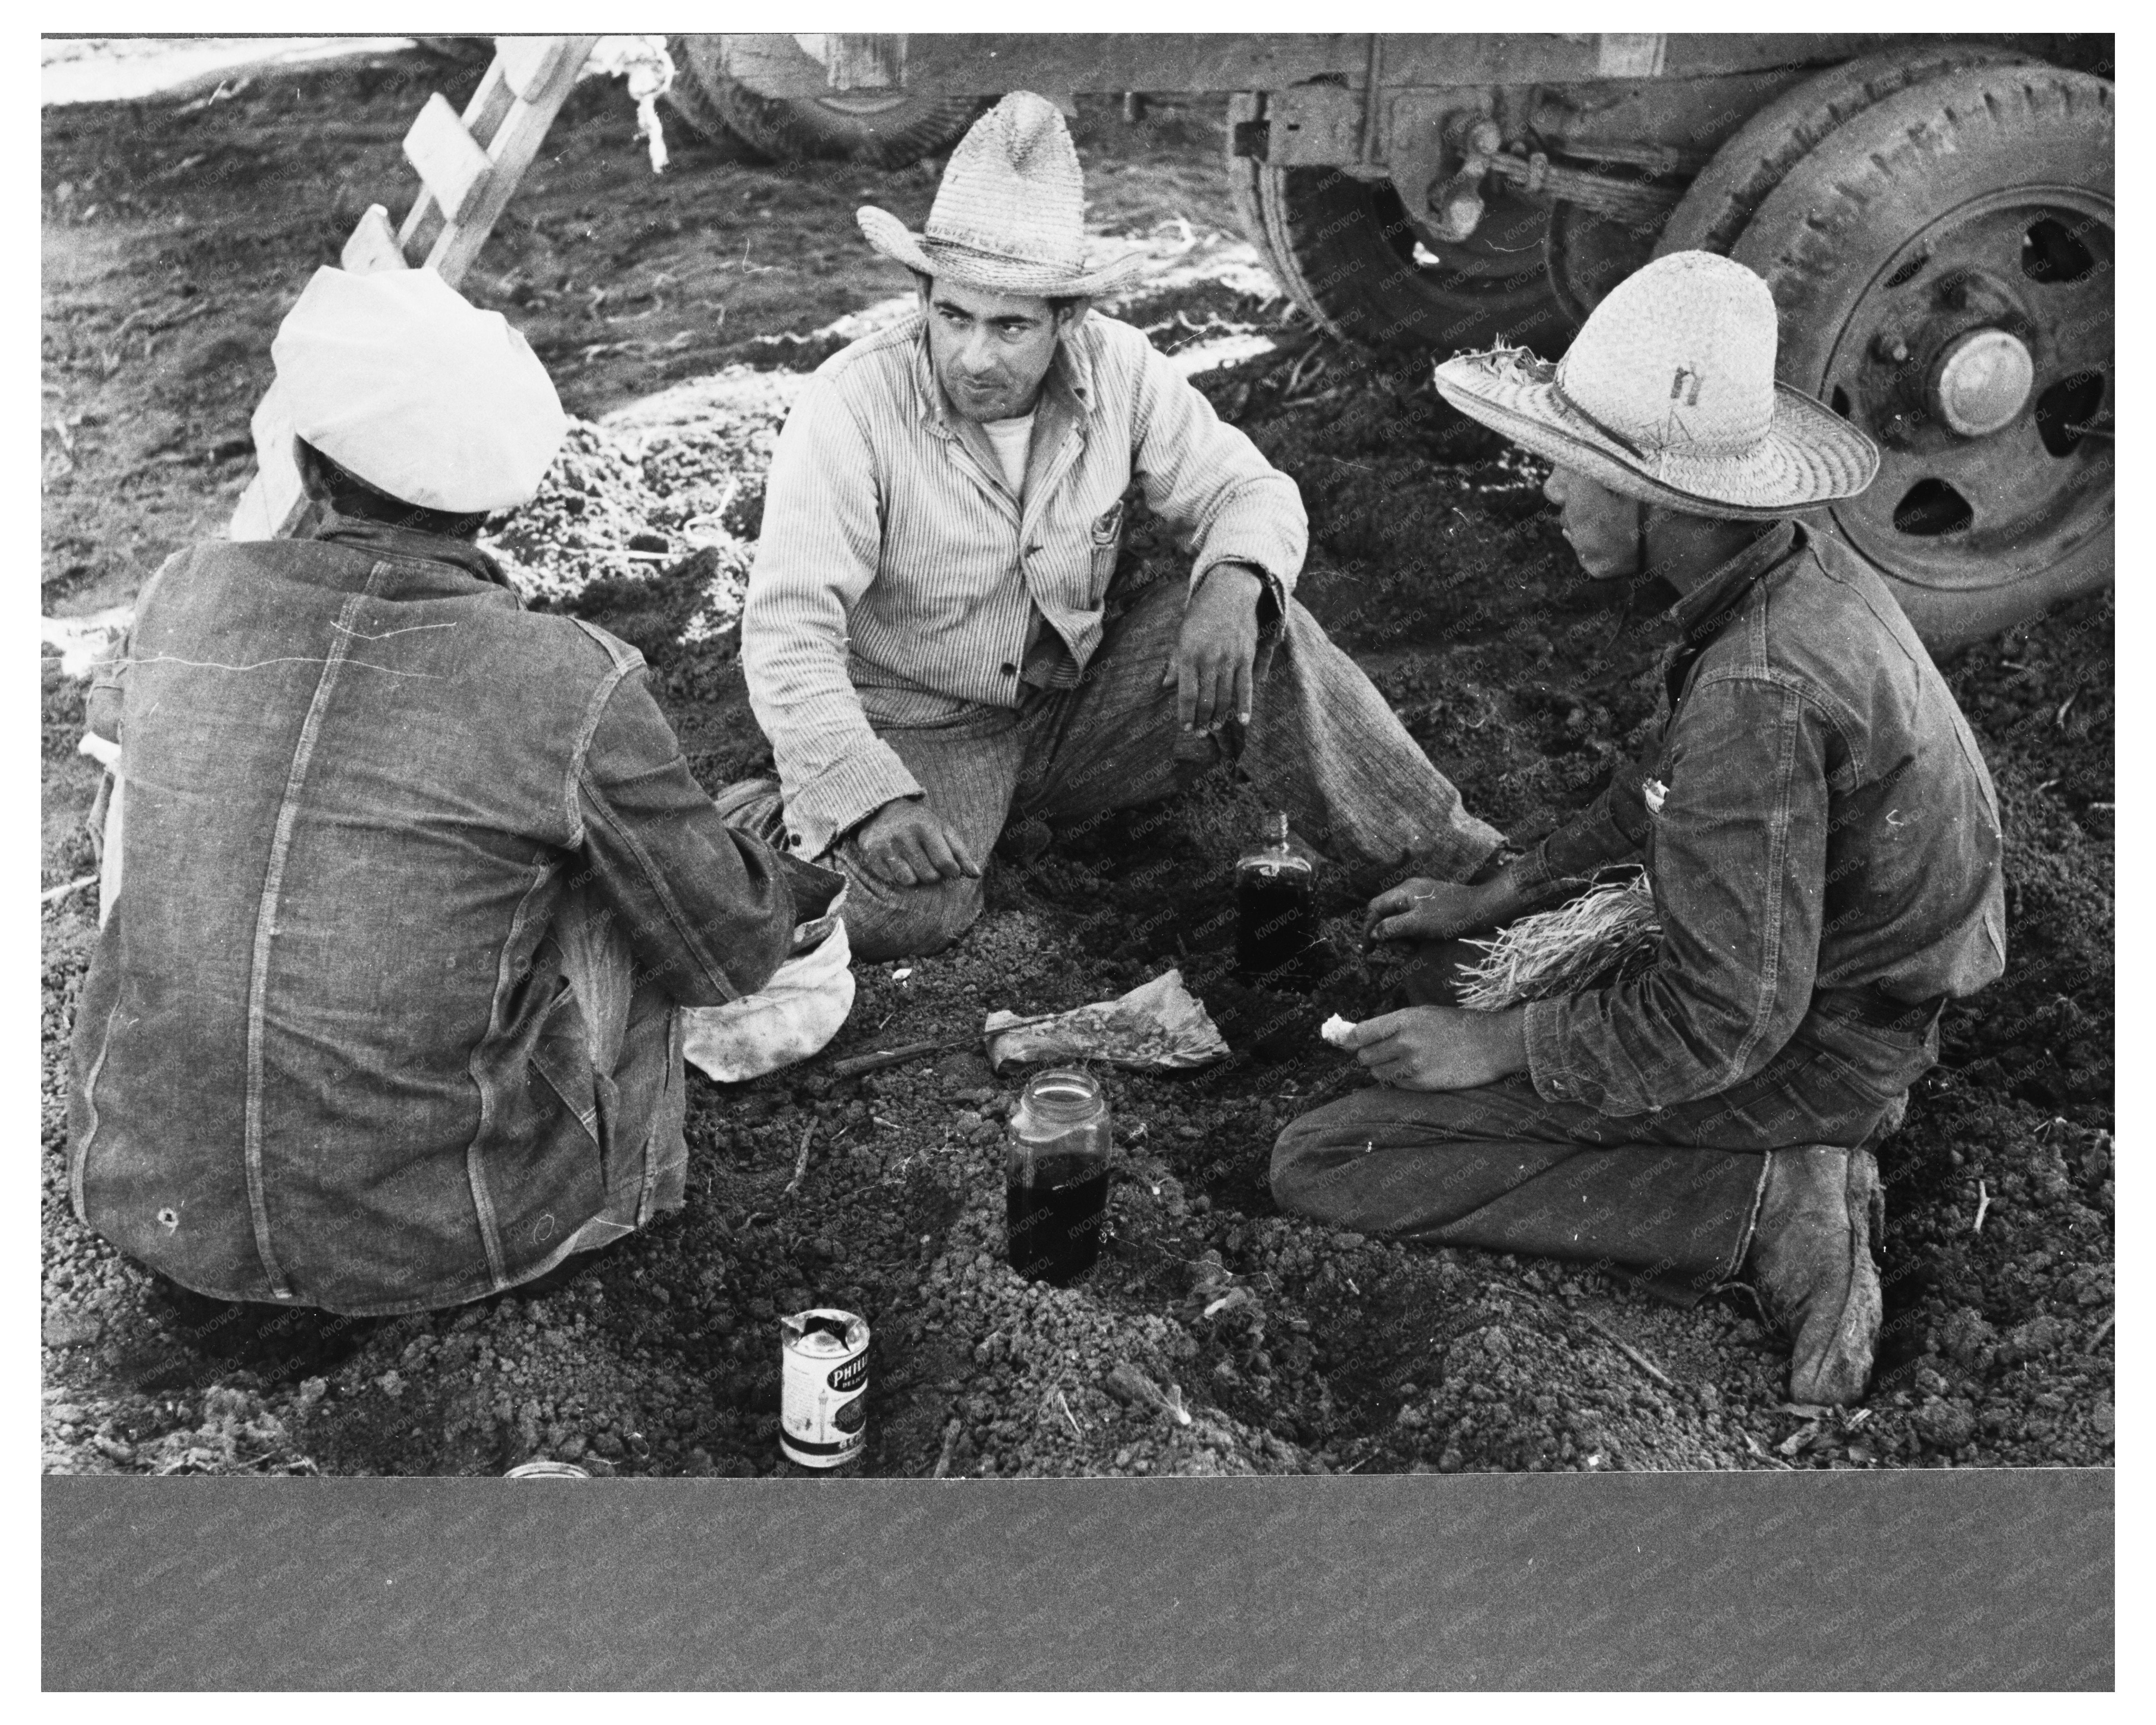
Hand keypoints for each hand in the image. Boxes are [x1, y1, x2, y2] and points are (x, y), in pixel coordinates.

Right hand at [850, 799, 980, 888]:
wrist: (882, 809)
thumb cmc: (919, 822)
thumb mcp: (943, 829)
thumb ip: (961, 852)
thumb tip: (976, 875)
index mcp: (925, 826)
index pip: (946, 863)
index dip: (951, 871)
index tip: (949, 868)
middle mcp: (904, 835)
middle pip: (929, 875)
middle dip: (933, 874)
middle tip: (928, 860)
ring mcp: (886, 846)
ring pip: (910, 881)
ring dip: (915, 876)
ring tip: (913, 861)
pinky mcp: (871, 855)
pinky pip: (893, 880)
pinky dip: (899, 875)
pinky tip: (898, 861)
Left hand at [1162, 563, 1261, 733]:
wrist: (1229, 591)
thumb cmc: (1200, 614)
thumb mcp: (1181, 635)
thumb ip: (1175, 662)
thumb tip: (1165, 686)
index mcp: (1189, 653)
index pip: (1186, 693)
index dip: (1185, 714)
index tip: (1184, 728)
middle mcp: (1209, 658)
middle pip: (1206, 699)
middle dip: (1202, 719)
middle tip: (1199, 733)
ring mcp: (1230, 658)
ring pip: (1225, 696)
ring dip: (1219, 716)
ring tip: (1214, 728)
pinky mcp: (1246, 656)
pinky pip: (1246, 686)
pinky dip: (1244, 706)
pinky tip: (1242, 721)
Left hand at [1348, 1004, 1528, 1090]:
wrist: (1493, 1043)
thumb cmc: (1458, 1025)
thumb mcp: (1424, 1014)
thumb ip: (1392, 1024)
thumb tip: (1355, 1036)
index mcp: (1404, 1019)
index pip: (1360, 1033)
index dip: (1349, 1039)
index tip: (1345, 1042)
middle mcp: (1404, 1042)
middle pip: (1364, 1056)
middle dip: (1370, 1055)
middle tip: (1385, 1052)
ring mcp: (1413, 1065)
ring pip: (1377, 1073)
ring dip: (1384, 1069)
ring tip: (1404, 1061)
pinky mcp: (1421, 1084)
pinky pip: (1395, 1084)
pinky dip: (1399, 1079)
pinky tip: (1417, 1071)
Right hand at [1362, 877, 1495, 944]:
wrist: (1484, 909)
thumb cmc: (1451, 916)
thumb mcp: (1418, 925)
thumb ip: (1392, 928)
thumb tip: (1373, 934)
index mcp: (1404, 891)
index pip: (1375, 907)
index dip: (1367, 928)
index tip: (1368, 950)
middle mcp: (1409, 891)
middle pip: (1386, 914)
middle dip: (1389, 935)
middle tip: (1402, 951)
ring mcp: (1421, 897)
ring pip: (1400, 919)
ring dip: (1403, 937)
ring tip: (1415, 949)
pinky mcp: (1431, 905)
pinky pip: (1413, 920)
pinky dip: (1413, 933)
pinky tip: (1423, 942)